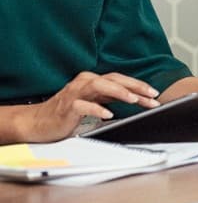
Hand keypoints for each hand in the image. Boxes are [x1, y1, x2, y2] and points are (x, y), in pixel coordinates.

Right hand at [16, 71, 158, 142]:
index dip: (139, 86)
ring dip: (119, 92)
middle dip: (135, 86)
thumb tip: (137, 100)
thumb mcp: (94, 104)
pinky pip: (83, 106)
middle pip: (114, 79)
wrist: (37, 123)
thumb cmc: (67, 114)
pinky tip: (108, 114)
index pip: (120, 80)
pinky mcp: (66, 106)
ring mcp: (75, 93)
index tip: (155, 94)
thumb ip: (111, 99)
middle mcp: (85, 83)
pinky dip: (97, 109)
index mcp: (93, 82)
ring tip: (134, 100)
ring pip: (100, 86)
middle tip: (152, 95)